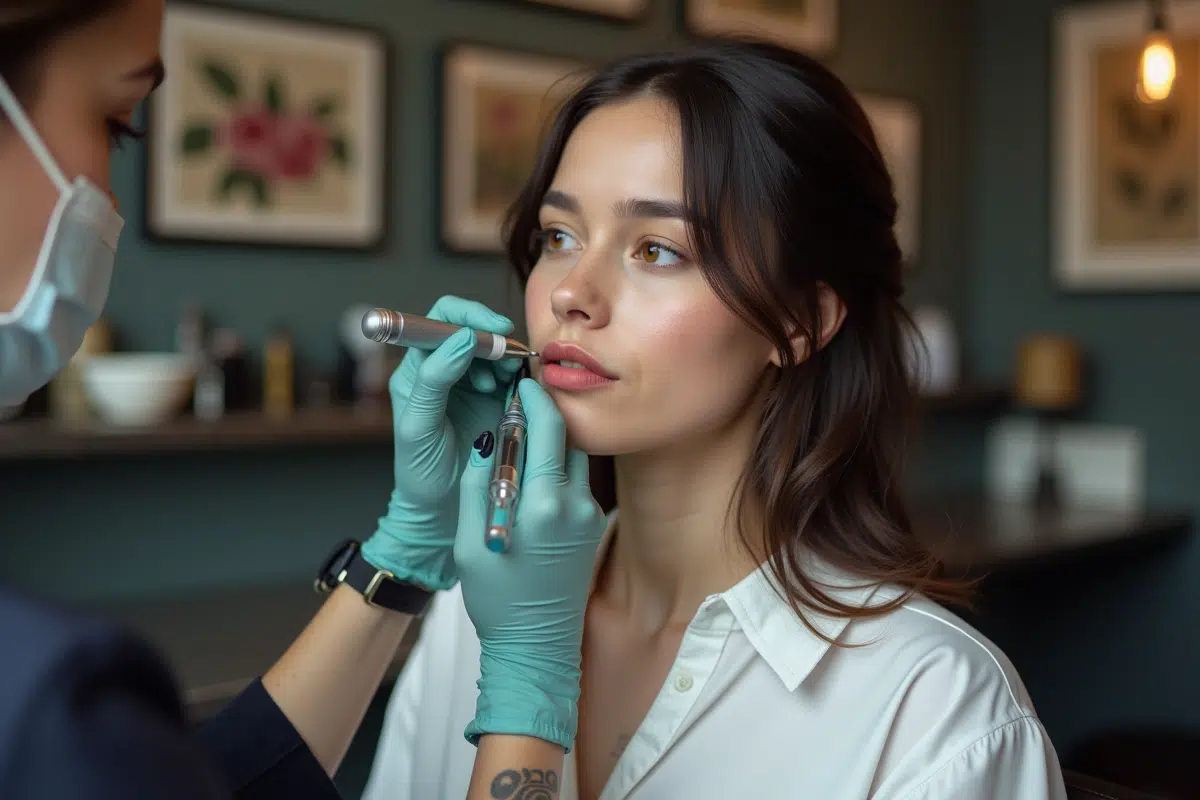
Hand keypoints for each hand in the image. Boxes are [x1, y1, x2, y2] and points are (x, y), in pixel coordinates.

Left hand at [361, 296, 520, 590]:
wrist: (441, 511)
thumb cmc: (421, 474)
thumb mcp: (419, 426)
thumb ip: (435, 379)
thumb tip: (461, 339)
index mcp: (417, 370)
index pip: (438, 320)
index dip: (467, 316)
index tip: (491, 330)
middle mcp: (444, 370)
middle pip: (471, 328)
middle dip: (492, 336)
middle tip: (507, 356)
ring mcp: (471, 385)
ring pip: (494, 350)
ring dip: (505, 358)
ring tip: (506, 381)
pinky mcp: (495, 402)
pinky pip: (511, 375)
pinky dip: (518, 376)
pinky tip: (515, 391)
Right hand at [453, 378, 607, 751]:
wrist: (537, 647)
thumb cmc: (497, 600)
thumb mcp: (472, 541)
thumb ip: (478, 485)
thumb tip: (488, 441)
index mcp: (542, 506)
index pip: (547, 429)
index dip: (534, 397)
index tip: (520, 379)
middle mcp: (574, 505)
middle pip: (567, 437)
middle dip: (546, 410)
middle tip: (521, 393)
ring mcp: (589, 515)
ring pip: (574, 456)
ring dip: (552, 437)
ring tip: (524, 426)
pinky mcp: (592, 525)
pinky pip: (575, 480)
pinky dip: (556, 464)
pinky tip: (533, 466)